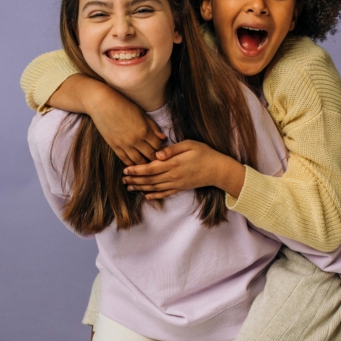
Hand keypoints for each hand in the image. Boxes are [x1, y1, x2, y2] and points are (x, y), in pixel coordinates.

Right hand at [48, 75, 165, 165]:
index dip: (164, 152)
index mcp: (144, 130)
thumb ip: (153, 126)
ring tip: (151, 169)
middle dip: (157, 161)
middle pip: (150, 156)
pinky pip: (125, 160)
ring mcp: (124, 144)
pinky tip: (137, 168)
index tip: (167, 155)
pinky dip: (132, 165)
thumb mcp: (141, 113)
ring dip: (145, 166)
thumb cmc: (123, 104)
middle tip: (163, 165)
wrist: (101, 103)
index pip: (158, 146)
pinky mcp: (114, 146)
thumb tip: (163, 137)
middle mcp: (135, 140)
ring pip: (138, 161)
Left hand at [123, 141, 245, 198]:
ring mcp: (176, 184)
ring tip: (129, 187)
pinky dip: (154, 195)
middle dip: (134, 180)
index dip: (136, 170)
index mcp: (173, 164)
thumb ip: (172, 150)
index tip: (125, 169)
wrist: (218, 170)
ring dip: (140, 187)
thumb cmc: (205, 153)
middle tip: (122, 180)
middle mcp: (172, 176)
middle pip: (149, 179)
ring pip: (154, 187)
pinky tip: (146, 196)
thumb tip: (157, 154)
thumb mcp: (189, 145)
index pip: (150, 168)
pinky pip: (164, 193)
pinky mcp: (180, 188)